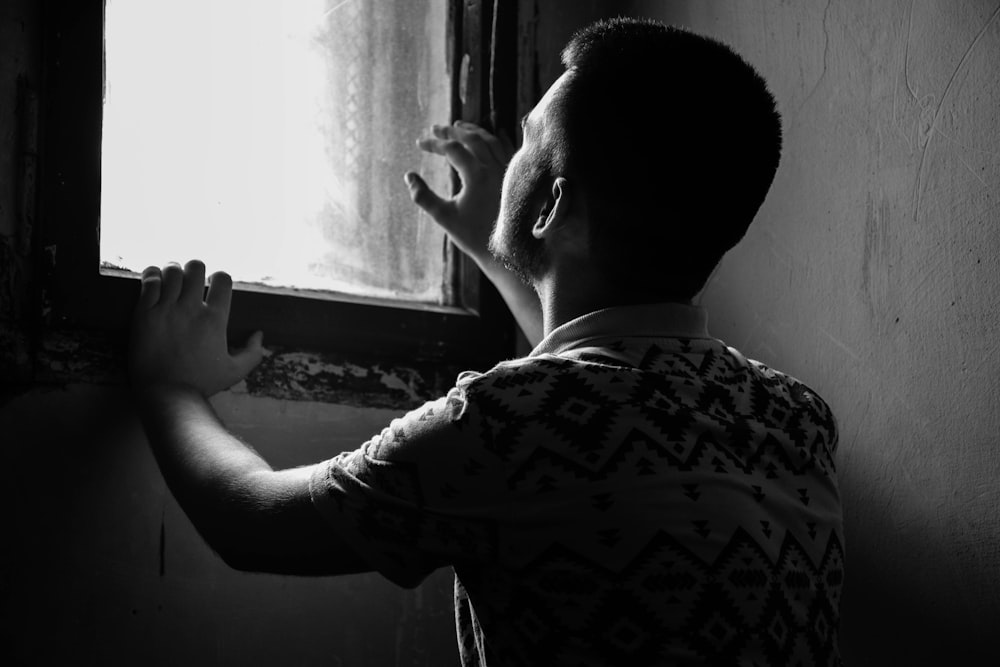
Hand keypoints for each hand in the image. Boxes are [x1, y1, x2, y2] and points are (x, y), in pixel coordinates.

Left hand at [129, 260, 263, 396]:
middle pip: (195, 268)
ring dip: (173, 270)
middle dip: (195, 269)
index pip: (222, 279)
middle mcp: (191, 309)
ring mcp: (166, 310)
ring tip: (171, 277)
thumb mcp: (234, 372)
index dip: (220, 277)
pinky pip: (148, 282)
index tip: (214, 284)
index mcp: (215, 319)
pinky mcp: (143, 314)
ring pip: (171, 271)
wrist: (166, 394)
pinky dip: (152, 275)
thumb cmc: (201, 384)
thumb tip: (259, 335)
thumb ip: (252, 353)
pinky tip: (154, 280)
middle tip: (191, 278)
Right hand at [404, 121, 514, 261]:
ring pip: (490, 140)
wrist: (506, 251)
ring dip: (473, 131)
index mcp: (477, 175)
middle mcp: (495, 168)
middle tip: (435, 129)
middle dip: (451, 132)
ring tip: (458, 127)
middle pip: (471, 138)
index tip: (420, 143)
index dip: (434, 144)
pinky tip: (486, 137)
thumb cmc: (473, 236)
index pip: (452, 149)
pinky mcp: (514, 177)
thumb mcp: (444, 217)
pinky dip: (493, 139)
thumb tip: (408, 176)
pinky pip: (505, 149)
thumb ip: (423, 196)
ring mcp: (507, 171)